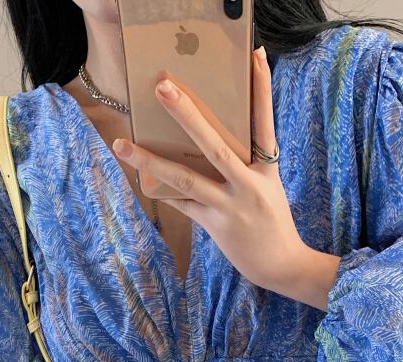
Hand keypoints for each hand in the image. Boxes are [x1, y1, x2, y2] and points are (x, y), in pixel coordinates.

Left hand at [111, 45, 308, 294]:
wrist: (281, 265)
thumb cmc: (272, 220)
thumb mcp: (267, 185)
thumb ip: (244, 162)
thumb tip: (206, 139)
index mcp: (266, 169)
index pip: (264, 122)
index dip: (261, 89)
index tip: (255, 55)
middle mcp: (248, 185)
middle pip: (214, 145)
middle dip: (187, 114)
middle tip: (163, 86)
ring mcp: (229, 206)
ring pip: (185, 179)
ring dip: (150, 161)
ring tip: (122, 143)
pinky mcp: (214, 224)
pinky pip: (182, 203)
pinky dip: (162, 190)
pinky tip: (140, 177)